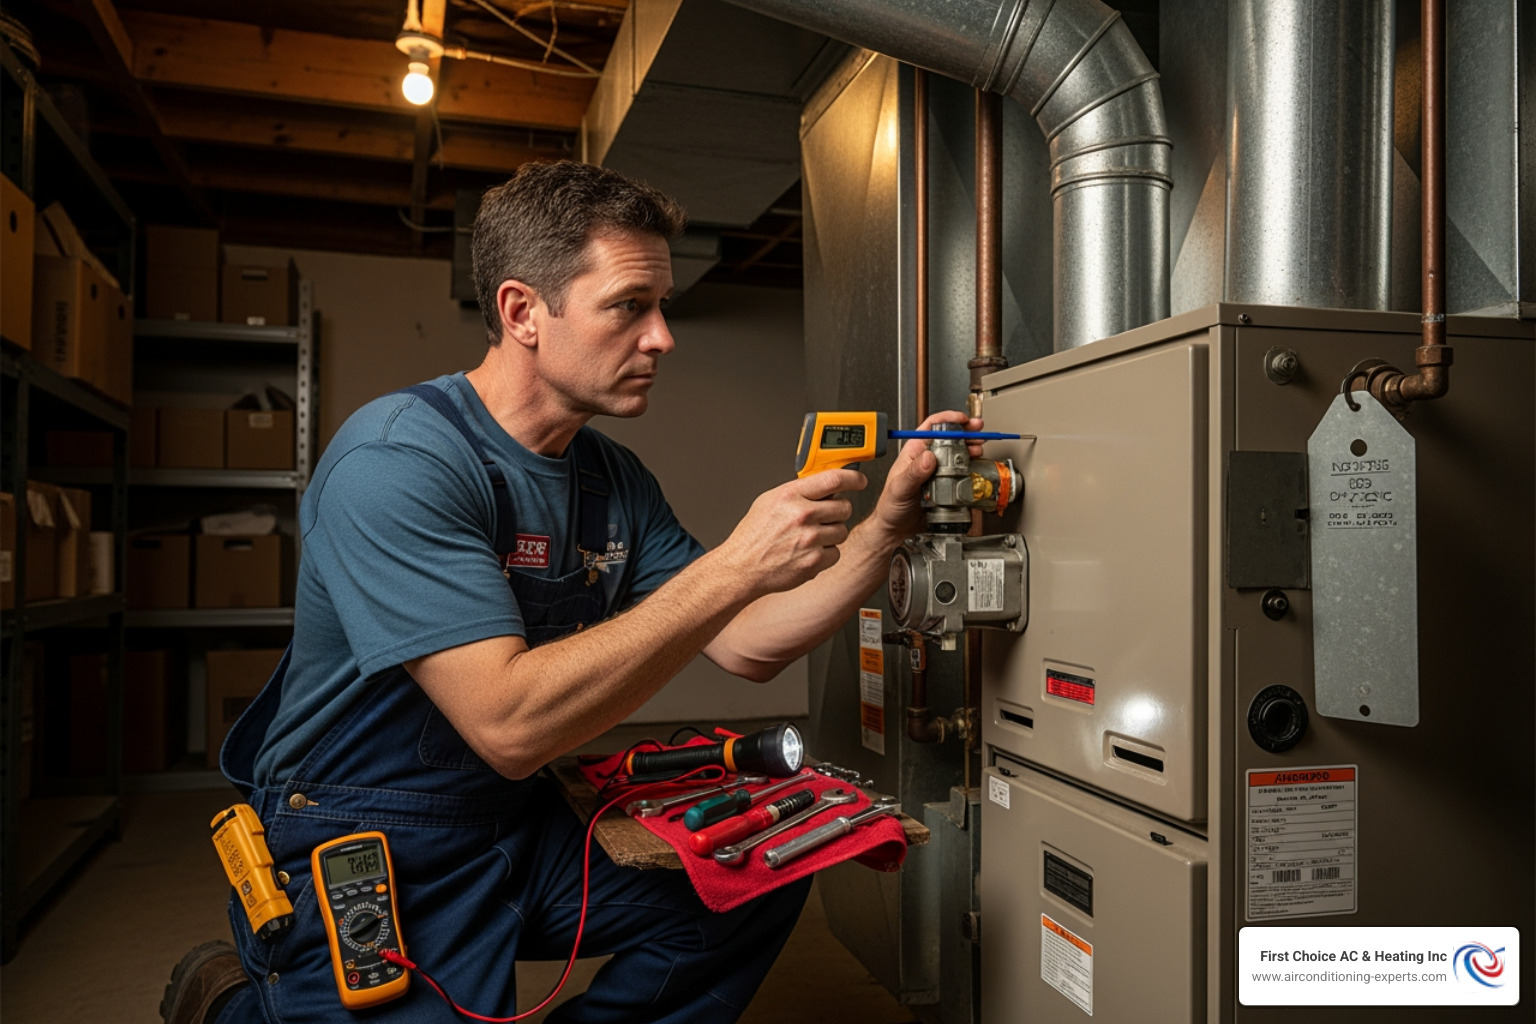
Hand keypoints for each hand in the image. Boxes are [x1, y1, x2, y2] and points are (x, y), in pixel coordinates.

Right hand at [719, 468, 867, 594]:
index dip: (853, 479)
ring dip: (832, 534)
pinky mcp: (814, 561)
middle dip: (838, 511)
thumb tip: (823, 484)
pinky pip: (836, 553)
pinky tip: (808, 552)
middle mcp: (802, 515)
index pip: (834, 479)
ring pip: (842, 531)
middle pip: (844, 506)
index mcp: (790, 495)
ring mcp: (810, 539)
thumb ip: (798, 491)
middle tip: (825, 517)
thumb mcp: (769, 501)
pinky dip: (826, 554)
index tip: (859, 482)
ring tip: (811, 537)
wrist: (741, 567)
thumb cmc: (753, 536)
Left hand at [868, 410, 984, 539]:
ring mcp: (938, 471)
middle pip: (950, 437)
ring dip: (971, 449)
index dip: (949, 419)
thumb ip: (913, 473)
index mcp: (914, 452)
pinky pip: (961, 472)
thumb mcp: (899, 488)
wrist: (895, 529)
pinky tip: (975, 468)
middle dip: (967, 432)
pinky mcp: (946, 484)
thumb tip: (928, 457)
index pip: (932, 427)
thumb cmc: (890, 507)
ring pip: (958, 453)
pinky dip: (971, 468)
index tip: (963, 420)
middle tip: (979, 432)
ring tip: (979, 450)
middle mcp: (927, 459)